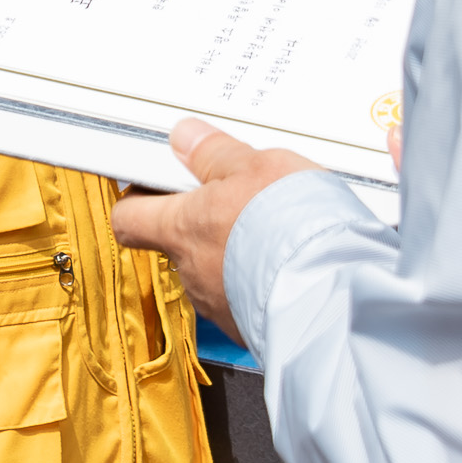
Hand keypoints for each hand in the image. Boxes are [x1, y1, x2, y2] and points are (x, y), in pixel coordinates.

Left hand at [110, 119, 324, 345]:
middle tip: (230, 196)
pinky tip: (287, 260)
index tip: (152, 182)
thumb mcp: (255, 166)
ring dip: (233, 250)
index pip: (128, 218)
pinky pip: (245, 296)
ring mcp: (219, 303)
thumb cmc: (289, 228)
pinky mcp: (250, 324)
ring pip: (213, 270)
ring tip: (271, 227)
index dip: (137, 198)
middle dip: (200, 221)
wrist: (333, 289)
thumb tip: (187, 138)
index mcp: (179, 228)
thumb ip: (216, 153)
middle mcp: (191, 271)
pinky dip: (259, 277)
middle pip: (176, 242)